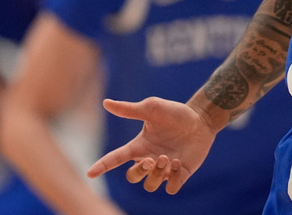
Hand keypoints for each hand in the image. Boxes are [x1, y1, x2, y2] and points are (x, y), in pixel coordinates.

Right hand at [86, 97, 217, 194]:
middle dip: (139, 171)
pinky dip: (172, 179)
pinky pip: (170, 188)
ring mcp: (164, 169)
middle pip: (133, 177)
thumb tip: (106, 102)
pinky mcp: (180, 174)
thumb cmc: (175, 113)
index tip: (90, 173)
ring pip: (150, 185)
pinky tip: (179, 164)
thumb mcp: (152, 108)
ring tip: (168, 158)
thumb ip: (129, 110)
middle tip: (152, 159)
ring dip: (157, 174)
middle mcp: (149, 159)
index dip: (103, 166)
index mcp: (139, 146)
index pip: (116, 158)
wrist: (202, 119)